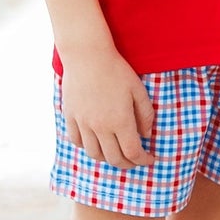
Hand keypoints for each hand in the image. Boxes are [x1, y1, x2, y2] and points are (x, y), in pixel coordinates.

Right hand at [58, 44, 153, 167]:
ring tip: (116, 154)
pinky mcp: (70, 117)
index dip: (143, 160)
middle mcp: (100, 127)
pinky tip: (96, 142)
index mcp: (120, 121)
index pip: (133, 152)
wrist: (87, 56)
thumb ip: (145, 115)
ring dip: (107, 158)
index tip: (150, 159)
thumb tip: (146, 135)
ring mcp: (83, 123)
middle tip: (135, 161)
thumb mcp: (138, 90)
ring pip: (94, 154)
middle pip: (114, 158)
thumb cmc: (117, 70)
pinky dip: (88, 147)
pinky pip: (77, 141)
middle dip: (128, 164)